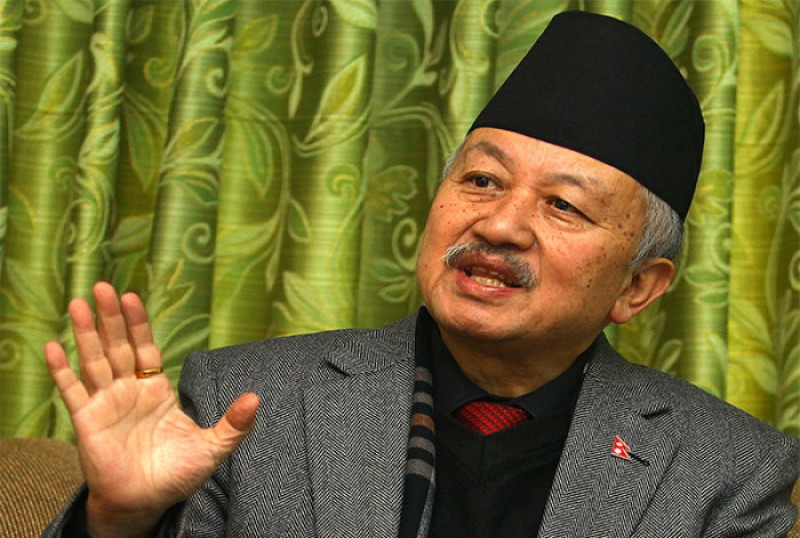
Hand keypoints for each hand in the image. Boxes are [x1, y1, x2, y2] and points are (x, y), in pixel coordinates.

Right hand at [45, 282, 258, 537]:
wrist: (146, 504)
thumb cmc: (176, 475)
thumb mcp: (212, 448)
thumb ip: (233, 424)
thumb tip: (255, 399)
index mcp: (156, 390)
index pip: (146, 347)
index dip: (138, 323)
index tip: (132, 297)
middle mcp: (129, 391)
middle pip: (118, 346)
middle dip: (111, 318)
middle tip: (103, 287)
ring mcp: (106, 404)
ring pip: (94, 361)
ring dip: (86, 333)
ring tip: (78, 303)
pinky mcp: (87, 422)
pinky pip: (72, 392)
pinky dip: (61, 371)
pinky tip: (52, 347)